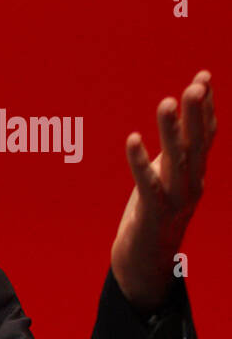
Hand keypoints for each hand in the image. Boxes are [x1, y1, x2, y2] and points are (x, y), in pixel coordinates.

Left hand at [110, 70, 215, 313]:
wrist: (145, 262)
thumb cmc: (154, 214)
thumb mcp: (168, 177)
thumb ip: (174, 150)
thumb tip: (176, 116)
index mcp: (196, 173)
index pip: (206, 135)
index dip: (205, 107)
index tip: (203, 76)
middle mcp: (192, 184)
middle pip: (196, 143)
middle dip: (196, 113)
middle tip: (194, 85)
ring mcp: (175, 200)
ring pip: (175, 160)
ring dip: (171, 131)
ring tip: (165, 102)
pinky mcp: (153, 213)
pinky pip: (146, 183)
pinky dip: (139, 160)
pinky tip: (132, 139)